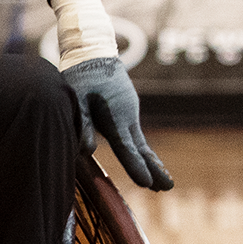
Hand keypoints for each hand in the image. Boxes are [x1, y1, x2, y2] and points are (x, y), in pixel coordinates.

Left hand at [62, 57, 172, 189]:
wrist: (95, 55)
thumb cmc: (81, 77)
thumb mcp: (76, 98)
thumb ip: (82, 123)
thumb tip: (86, 151)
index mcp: (115, 116)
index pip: (126, 148)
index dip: (135, 166)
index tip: (147, 183)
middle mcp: (127, 117)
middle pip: (141, 150)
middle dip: (153, 169)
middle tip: (167, 188)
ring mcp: (129, 115)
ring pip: (141, 145)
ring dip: (151, 163)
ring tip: (162, 184)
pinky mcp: (127, 113)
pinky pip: (135, 137)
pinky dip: (143, 152)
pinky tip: (147, 161)